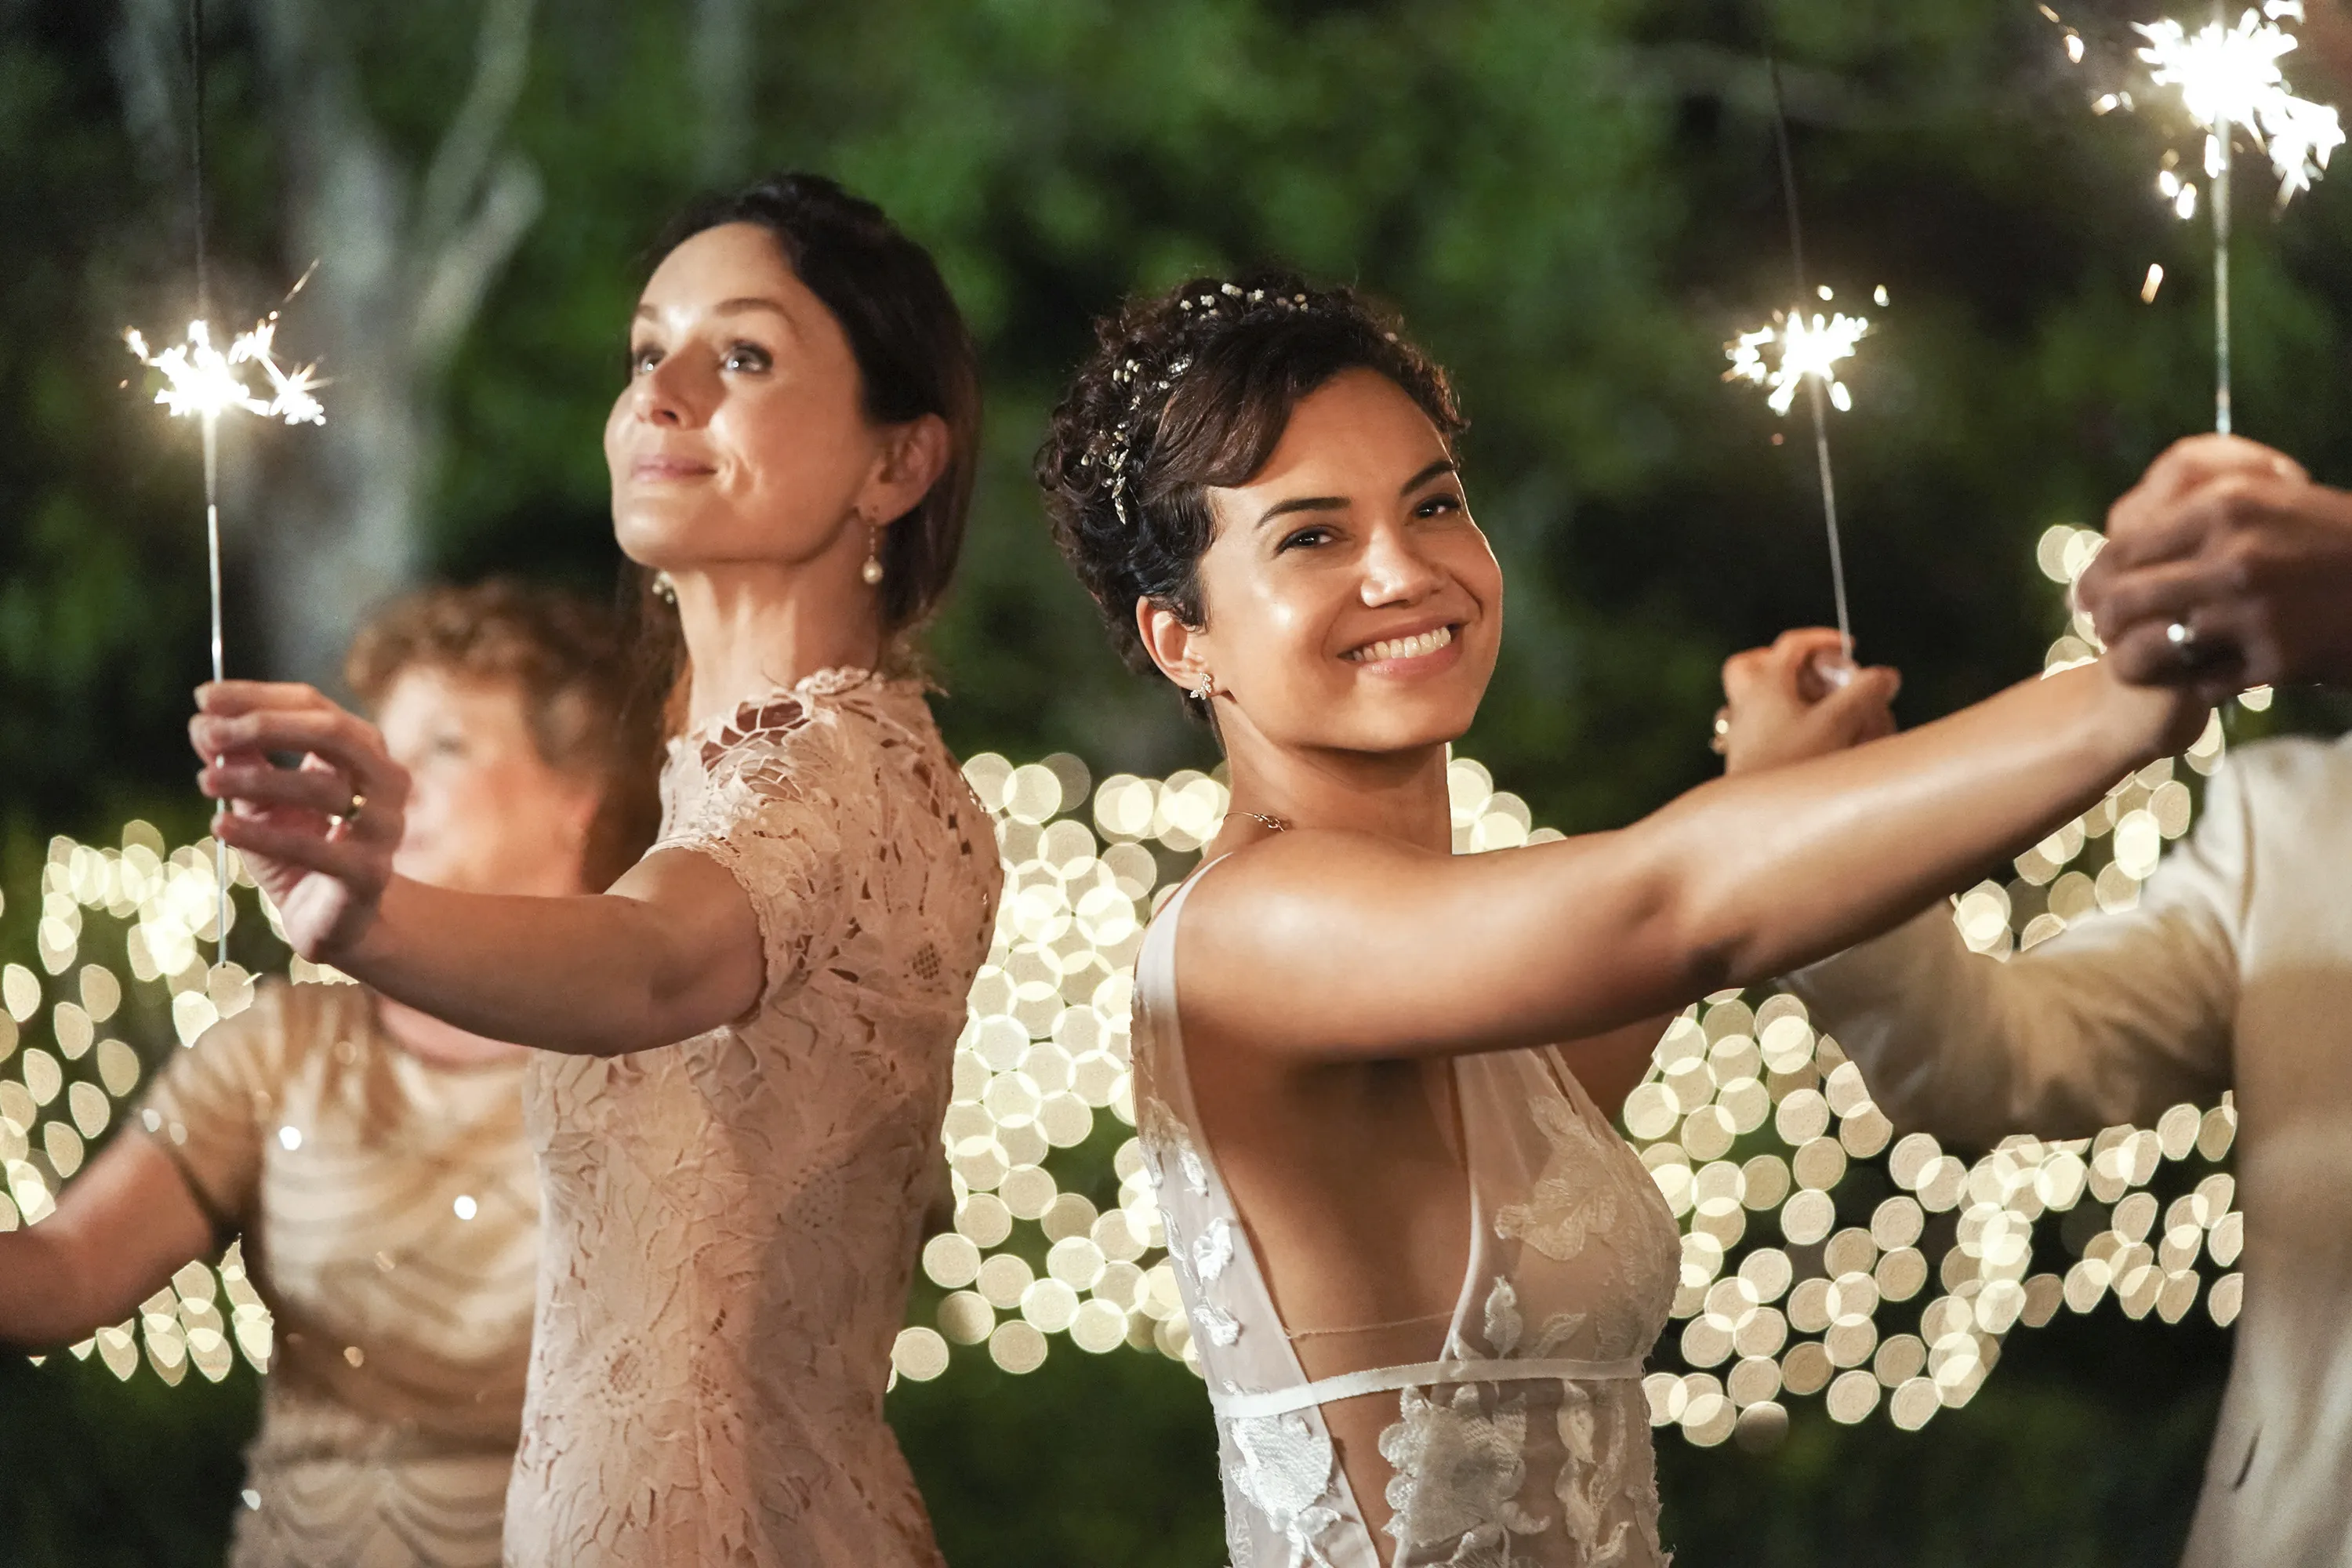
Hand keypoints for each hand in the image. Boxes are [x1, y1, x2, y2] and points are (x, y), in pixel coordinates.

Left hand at [190, 681, 409, 960]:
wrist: (336, 922)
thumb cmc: (300, 850)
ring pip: (323, 790)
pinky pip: (314, 849)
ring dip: (256, 779)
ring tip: (205, 780)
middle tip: (208, 733)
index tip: (204, 698)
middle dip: (266, 726)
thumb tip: (202, 723)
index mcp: (363, 752)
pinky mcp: (370, 874)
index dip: (259, 697)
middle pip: (333, 734)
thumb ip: (239, 761)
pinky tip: (221, 826)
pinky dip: (263, 835)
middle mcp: (386, 781)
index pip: (315, 706)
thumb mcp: (261, 800)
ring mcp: (384, 828)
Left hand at [1717, 627, 1900, 774]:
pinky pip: (1760, 728)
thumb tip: (1886, 676)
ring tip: (1824, 709)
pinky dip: (1786, 725)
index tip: (1849, 648)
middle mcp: (1745, 706)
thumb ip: (1865, 693)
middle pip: (1751, 665)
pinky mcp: (1744, 759)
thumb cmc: (1796, 766)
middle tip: (1815, 674)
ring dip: (1787, 696)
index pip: (1791, 644)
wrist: (1762, 822)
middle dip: (1784, 663)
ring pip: (1754, 698)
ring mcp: (1741, 734)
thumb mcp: (1838, 723)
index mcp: (1764, 686)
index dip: (1823, 639)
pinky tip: (1814, 741)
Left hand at [2080, 434, 2351, 697]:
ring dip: (2137, 659)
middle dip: (2104, 625)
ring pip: (2148, 647)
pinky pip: (2201, 681)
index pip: (2121, 550)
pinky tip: (2208, 677)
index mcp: (2226, 505)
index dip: (2096, 580)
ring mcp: (2253, 609)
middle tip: (2106, 637)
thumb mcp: (2271, 503)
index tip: (2088, 598)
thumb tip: (2122, 526)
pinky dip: (2198, 683)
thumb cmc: (2334, 543)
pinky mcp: (2275, 658)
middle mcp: (2234, 553)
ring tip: (2141, 661)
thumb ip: (2202, 512)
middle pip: (2119, 601)